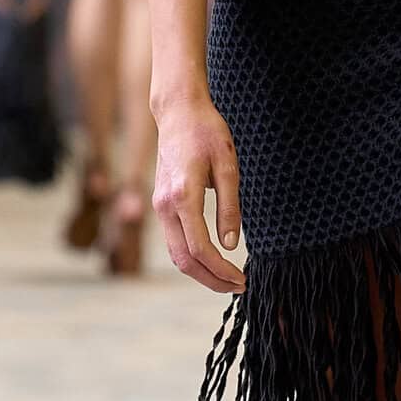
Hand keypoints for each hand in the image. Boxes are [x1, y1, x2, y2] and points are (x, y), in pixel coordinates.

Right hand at [152, 93, 245, 292]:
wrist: (178, 113)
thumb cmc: (207, 133)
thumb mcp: (228, 166)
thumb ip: (229, 207)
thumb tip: (230, 244)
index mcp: (183, 195)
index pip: (200, 248)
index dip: (221, 270)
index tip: (241, 280)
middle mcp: (165, 205)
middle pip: (183, 259)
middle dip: (210, 280)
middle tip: (237, 288)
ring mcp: (158, 206)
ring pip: (176, 253)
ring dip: (200, 272)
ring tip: (227, 279)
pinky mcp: (160, 204)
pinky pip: (173, 240)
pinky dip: (191, 257)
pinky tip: (211, 260)